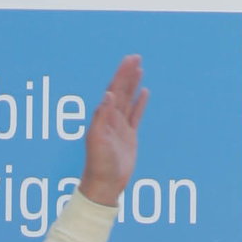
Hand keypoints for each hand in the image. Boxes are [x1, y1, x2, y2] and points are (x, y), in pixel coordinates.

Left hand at [79, 55, 147, 205]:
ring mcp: (120, 127)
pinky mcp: (129, 137)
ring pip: (129, 100)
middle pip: (121, 91)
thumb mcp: (98, 139)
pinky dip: (140, 103)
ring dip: (133, 84)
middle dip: (128, 74)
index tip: (130, 60)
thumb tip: (109, 94)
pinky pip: (136, 115)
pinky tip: (144, 92)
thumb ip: (102, 116)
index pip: (114, 89)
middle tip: (136, 58)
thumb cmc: (98, 164)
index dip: (121, 74)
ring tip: (139, 69)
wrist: (104, 184)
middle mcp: (111, 119)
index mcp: (103, 117)